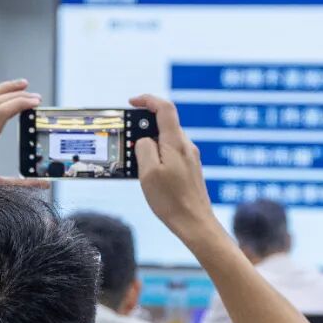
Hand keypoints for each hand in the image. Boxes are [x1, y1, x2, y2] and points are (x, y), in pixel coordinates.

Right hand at [131, 94, 218, 241]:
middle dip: (144, 127)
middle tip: (128, 141)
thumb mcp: (148, 172)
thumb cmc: (171, 200)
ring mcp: (190, 157)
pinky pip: (171, 154)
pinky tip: (149, 173)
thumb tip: (144, 139)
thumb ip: (144, 148)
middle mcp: (186, 146)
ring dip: (150, 144)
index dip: (147, 100)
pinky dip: (157, 156)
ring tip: (136, 162)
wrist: (195, 222)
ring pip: (166, 141)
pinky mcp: (190, 169)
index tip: (132, 102)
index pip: (164, 108)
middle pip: (164, 124)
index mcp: (175, 142)